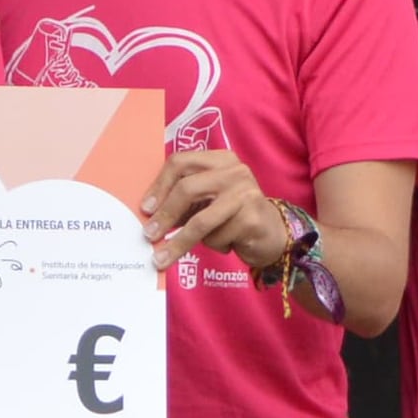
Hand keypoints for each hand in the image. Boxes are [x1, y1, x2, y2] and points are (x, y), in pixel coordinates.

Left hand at [142, 151, 287, 278]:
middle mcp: (234, 171)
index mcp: (219, 159)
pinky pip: (218, 237)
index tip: (145, 208)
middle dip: (164, 215)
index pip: (180, 162)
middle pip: (187, 189)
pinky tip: (227, 242)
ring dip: (179, 242)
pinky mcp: (252, 218)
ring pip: (200, 220)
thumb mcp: (206, 201)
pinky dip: (214, 245)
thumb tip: (148, 215)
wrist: (272, 233)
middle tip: (149, 235)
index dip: (159, 186)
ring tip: (163, 258)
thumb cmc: (231, 215)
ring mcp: (246, 193)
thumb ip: (182, 201)